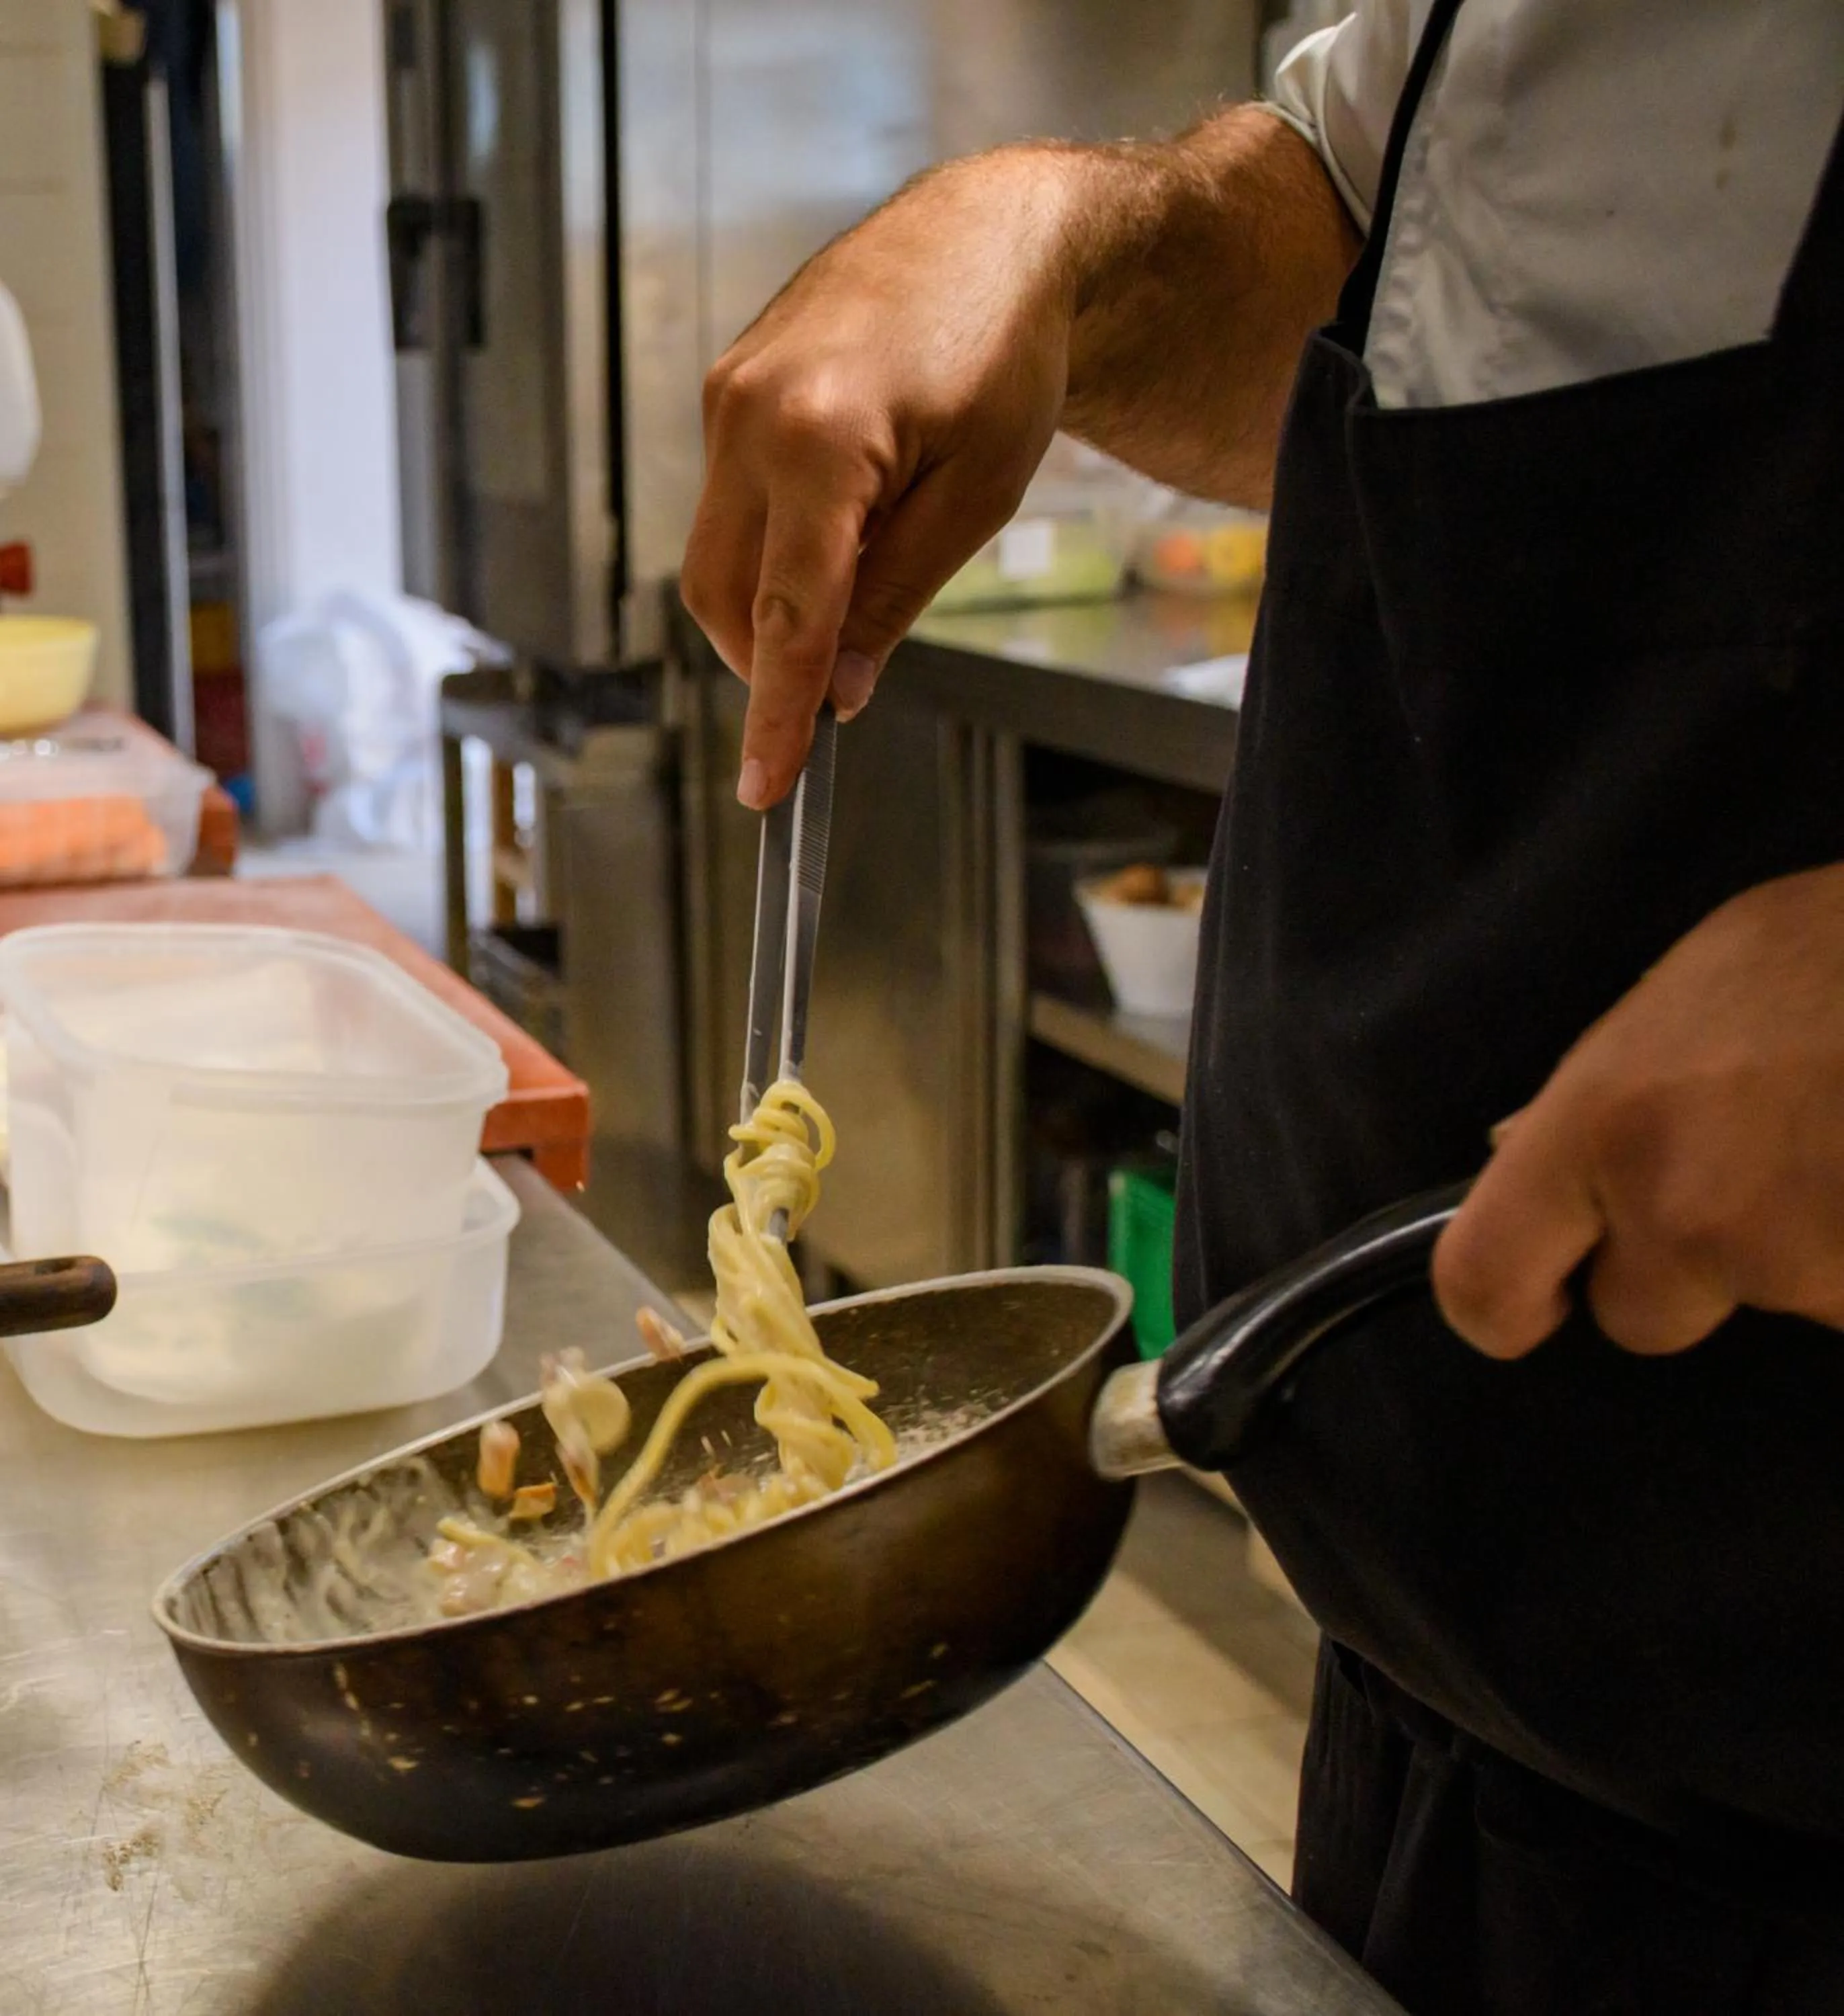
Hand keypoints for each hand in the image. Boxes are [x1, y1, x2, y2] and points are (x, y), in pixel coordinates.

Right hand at [682, 152, 1080, 808]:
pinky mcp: (729, 387)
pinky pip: (729, 504)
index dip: (774, 716)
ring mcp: (729, 396)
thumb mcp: (976, 499)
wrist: (991, 233)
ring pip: (715, 555)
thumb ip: (895, 599)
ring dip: (768, 609)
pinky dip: (770, 551)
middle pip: (726, 596)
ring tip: (848, 606)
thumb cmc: (1005, 355)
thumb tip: (837, 689)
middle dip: (766, 665)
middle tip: (828, 699)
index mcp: (821, 443)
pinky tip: (835, 542)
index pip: (785, 619)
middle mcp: (750, 416)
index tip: (766, 790)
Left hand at [1433, 864, 1843, 1356]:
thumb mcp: (1692, 990)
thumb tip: (1511, 1150)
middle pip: (1640, 1317)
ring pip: (1770, 1308)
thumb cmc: (1841, 949)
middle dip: (1689, 1269)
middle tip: (1763, 1172)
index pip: (1482, 1280)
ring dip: (1807, 1253)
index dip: (1504, 1302)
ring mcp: (1803, 1269)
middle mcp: (1687, 1214)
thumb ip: (1598, 1092)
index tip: (1538, 1297)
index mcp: (1604, 1126)